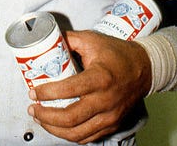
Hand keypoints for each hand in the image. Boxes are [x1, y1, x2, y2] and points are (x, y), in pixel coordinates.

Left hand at [27, 30, 151, 143]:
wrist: (144, 69)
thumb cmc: (117, 53)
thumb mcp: (92, 39)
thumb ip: (68, 40)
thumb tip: (47, 41)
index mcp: (99, 78)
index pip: (68, 90)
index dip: (46, 93)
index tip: (33, 91)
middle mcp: (105, 100)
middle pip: (70, 118)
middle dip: (46, 116)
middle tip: (33, 108)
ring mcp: (110, 116)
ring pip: (77, 133)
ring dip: (54, 129)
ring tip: (41, 119)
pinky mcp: (112, 124)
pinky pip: (87, 137)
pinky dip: (70, 135)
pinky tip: (58, 127)